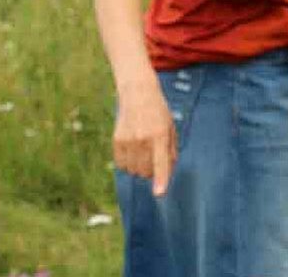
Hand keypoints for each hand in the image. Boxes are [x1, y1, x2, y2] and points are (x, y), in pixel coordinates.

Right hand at [113, 80, 178, 196]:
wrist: (138, 93)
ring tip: (144, 152)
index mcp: (160, 135)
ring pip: (134, 170)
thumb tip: (166, 174)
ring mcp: (128, 140)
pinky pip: (122, 165)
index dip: (160, 180)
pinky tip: (133, 151)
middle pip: (146, 171)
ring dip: (140, 168)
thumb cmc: (159, 113)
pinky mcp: (117, 141)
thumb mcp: (171, 128)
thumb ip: (170, 152)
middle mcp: (143, 139)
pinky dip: (128, 164)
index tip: (159, 194)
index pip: (161, 162)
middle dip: (153, 172)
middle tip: (155, 158)